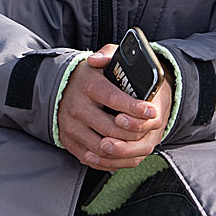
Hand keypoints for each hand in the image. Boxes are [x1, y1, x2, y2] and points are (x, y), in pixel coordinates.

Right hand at [56, 46, 171, 170]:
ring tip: (140, 142)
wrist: (64, 90)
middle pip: (110, 128)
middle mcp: (77, 107)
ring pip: (102, 147)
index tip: (151, 111)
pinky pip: (92, 158)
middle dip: (134, 131)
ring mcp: (71, 127)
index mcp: (87, 85)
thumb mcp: (102, 60)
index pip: (113, 98)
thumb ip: (107, 54)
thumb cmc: (91, 76)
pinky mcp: (70, 142)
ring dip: (125, 149)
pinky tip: (124, 153)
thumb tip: (98, 59)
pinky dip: (111, 161)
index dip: (134, 107)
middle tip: (149, 128)